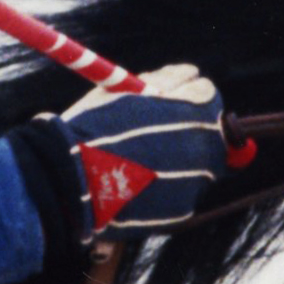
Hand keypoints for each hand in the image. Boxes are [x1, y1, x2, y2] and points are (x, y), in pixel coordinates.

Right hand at [52, 63, 228, 236]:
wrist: (71, 179)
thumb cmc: (94, 127)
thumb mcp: (126, 89)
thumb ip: (164, 79)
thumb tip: (191, 72)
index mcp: (195, 113)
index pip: (208, 95)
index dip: (186, 94)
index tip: (167, 98)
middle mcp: (205, 150)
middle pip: (211, 134)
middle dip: (189, 129)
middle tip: (156, 130)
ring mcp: (196, 184)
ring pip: (197, 165)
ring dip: (177, 158)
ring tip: (137, 158)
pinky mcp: (181, 211)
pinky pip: (181, 191)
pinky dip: (165, 185)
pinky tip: (135, 181)